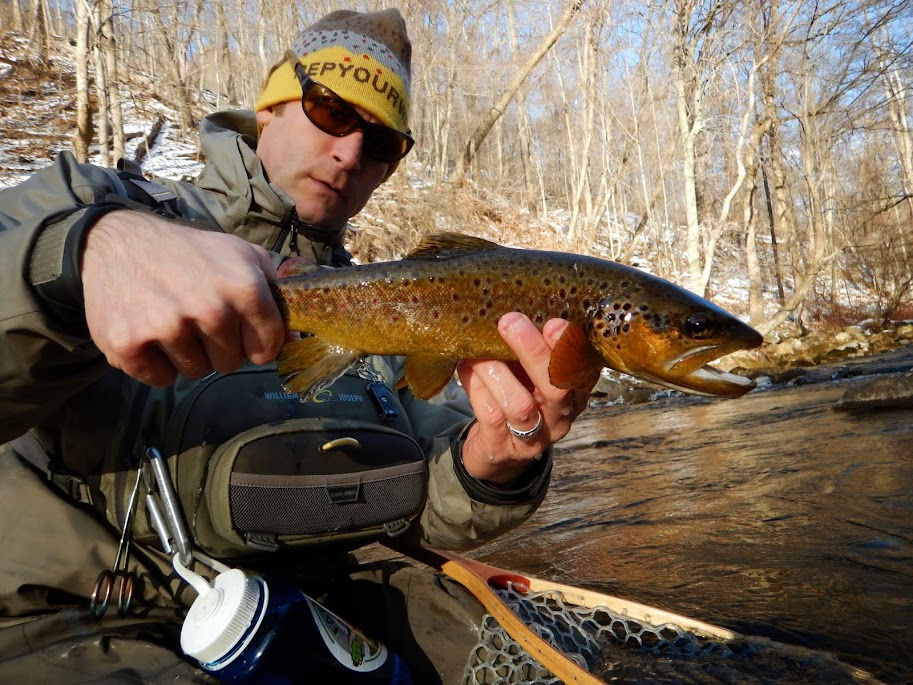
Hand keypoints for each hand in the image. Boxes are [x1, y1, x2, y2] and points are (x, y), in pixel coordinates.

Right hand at [81, 210, 284, 385]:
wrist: (116, 242)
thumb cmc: (189, 252)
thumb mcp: (242, 256)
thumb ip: (275, 296)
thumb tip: (296, 339)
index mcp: (244, 288)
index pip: (267, 348)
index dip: (254, 342)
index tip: (238, 329)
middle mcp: (210, 309)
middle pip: (230, 364)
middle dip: (217, 347)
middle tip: (196, 317)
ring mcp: (168, 327)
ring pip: (196, 372)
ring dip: (186, 354)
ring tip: (170, 318)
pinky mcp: (129, 344)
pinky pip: (161, 379)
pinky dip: (155, 363)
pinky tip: (148, 331)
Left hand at [457, 312, 593, 484]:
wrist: (498, 453)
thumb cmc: (518, 397)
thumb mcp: (530, 373)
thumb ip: (531, 349)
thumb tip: (513, 310)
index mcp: (574, 393)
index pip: (582, 371)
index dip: (571, 348)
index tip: (554, 321)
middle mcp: (560, 417)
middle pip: (556, 387)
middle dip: (534, 352)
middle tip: (511, 322)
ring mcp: (533, 438)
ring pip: (519, 404)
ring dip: (495, 371)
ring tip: (477, 351)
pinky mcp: (502, 448)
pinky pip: (490, 415)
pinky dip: (476, 387)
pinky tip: (466, 367)